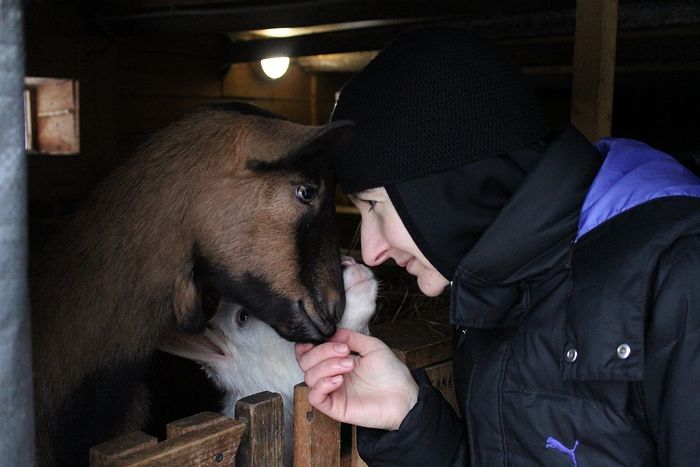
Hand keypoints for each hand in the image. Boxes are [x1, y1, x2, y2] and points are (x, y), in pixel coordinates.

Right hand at [295, 328, 418, 430]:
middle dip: (322, 352)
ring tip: (349, 365)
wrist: (404, 396)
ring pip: (309, 377)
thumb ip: (350, 336)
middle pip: (305, 362)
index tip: (321, 338)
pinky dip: (322, 385)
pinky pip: (314, 397)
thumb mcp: (372, 346)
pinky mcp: (335, 407)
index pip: (308, 353)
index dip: (308, 345)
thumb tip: (332, 332)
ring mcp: (332, 391)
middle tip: (344, 351)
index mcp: (336, 360)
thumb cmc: (391, 373)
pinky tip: (339, 379)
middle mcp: (330, 375)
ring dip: (327, 366)